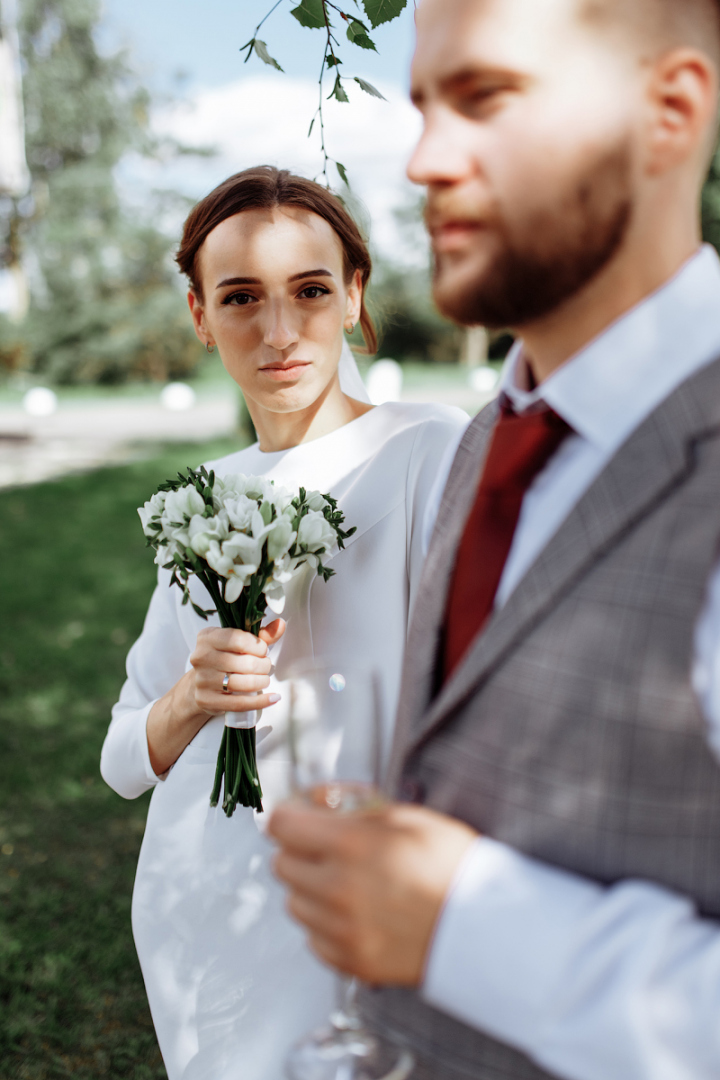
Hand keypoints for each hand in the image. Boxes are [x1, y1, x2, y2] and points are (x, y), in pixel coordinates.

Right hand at [189, 621, 284, 715]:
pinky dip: (260, 702)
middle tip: (265, 666)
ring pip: (243, 683)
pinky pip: (239, 703)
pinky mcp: (206, 700)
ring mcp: (202, 680)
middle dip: (263, 666)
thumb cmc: (223, 658)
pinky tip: (272, 698)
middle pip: (245, 663)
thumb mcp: (238, 642)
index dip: (258, 647)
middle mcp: (201, 657)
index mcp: (208, 637)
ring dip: (262, 682)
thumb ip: (261, 634)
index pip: (239, 640)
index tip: (263, 651)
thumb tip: (280, 624)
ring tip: (264, 679)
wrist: (201, 683)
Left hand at [268, 800, 477, 985]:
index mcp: (351, 846)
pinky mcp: (350, 960)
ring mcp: (341, 929)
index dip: (288, 815)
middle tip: (328, 847)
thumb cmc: (453, 868)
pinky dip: (326, 924)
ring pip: (294, 902)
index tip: (295, 816)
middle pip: (282, 863)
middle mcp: (338, 889)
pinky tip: (356, 911)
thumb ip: (354, 806)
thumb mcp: (407, 816)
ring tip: (348, 881)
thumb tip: (315, 800)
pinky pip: (312, 937)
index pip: (282, 825)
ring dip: (311, 888)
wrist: (483, 926)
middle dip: (300, 850)